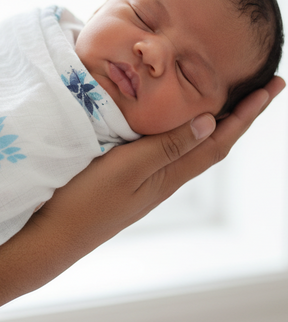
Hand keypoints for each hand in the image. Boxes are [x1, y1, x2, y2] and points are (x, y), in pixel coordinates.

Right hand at [33, 76, 285, 255]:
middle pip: (211, 144)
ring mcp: (146, 180)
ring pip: (190, 147)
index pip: (218, 141)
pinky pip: (167, 149)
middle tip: (259, 89)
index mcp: (169, 175)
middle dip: (239, 117)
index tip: (271, 86)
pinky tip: (172, 124)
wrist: (56, 235)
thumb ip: (166, 147)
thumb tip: (208, 122)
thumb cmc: (86, 202)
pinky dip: (181, 130)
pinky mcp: (128, 178)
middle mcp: (164, 178)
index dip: (247, 115)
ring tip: (226, 102)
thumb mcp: (127, 169)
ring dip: (213, 123)